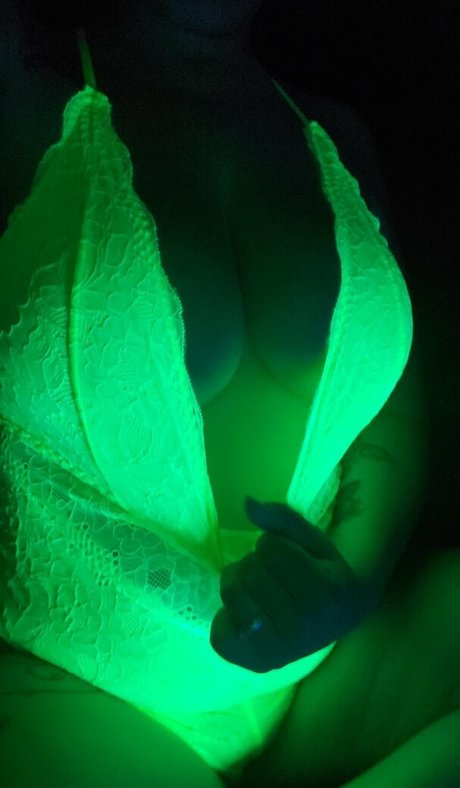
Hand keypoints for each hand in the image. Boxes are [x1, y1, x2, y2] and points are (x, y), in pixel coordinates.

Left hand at [210, 497, 370, 672]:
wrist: (339, 616)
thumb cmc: (322, 569)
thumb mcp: (310, 538)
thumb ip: (281, 517)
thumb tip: (247, 502)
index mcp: (324, 594)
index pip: (269, 547)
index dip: (273, 543)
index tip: (289, 556)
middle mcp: (303, 629)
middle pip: (248, 569)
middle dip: (254, 561)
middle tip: (272, 573)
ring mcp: (279, 651)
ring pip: (231, 592)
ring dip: (238, 581)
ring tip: (258, 589)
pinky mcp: (256, 663)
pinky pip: (219, 632)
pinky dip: (227, 615)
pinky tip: (249, 614)